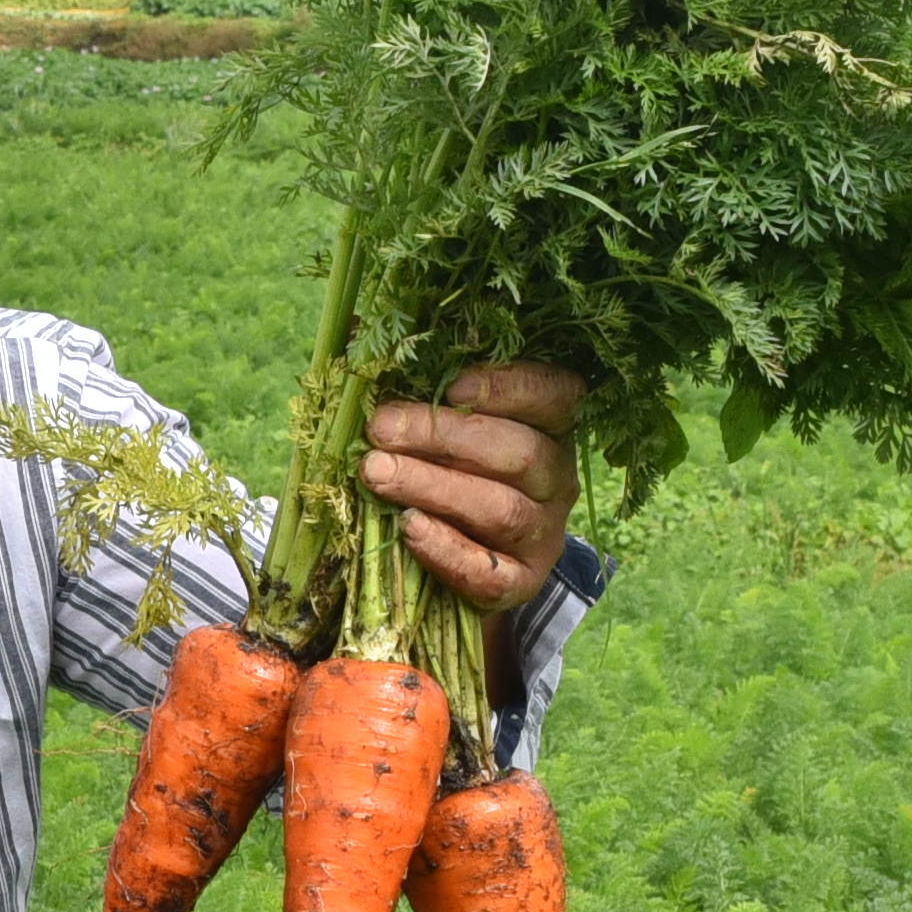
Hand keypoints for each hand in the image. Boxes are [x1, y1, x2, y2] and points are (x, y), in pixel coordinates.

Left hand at [359, 365, 583, 617]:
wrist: (459, 564)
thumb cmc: (446, 471)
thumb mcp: (438, 423)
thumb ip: (412, 378)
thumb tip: (354, 328)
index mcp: (548, 428)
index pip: (557, 396)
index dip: (512, 387)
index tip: (455, 385)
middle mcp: (555, 480)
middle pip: (518, 453)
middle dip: (443, 437)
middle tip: (380, 429)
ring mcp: (542, 535)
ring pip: (501, 509)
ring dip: (435, 487)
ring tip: (377, 474)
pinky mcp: (519, 583)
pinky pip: (491, 573)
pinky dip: (448, 550)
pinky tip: (409, 528)